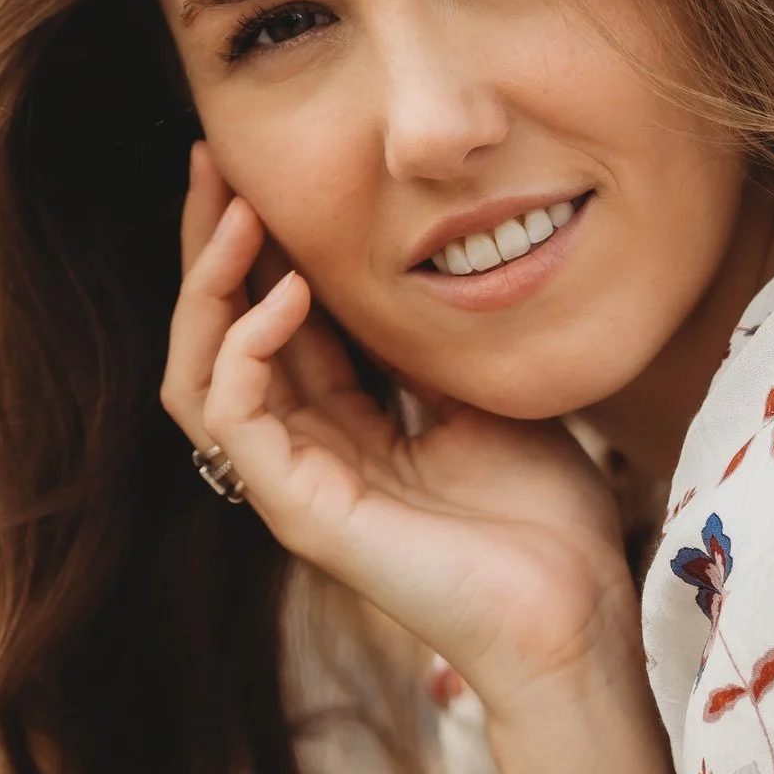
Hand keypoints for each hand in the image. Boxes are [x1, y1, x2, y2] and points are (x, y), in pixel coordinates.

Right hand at [164, 142, 639, 711]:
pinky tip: (286, 293)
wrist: (575, 612)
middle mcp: (301, 452)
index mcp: (342, 426)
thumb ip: (424, 336)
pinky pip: (234, 418)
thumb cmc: (543, 517)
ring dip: (207, 287)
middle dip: (208, 244)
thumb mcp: (481, 389)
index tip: (257, 167)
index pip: (269, 321)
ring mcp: (292, 484)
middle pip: (215, 336)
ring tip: (239, 214)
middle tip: (213, 161)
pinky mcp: (300, 512)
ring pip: (197, 374)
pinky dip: (247, 347)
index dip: (257, 245)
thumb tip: (404, 253)